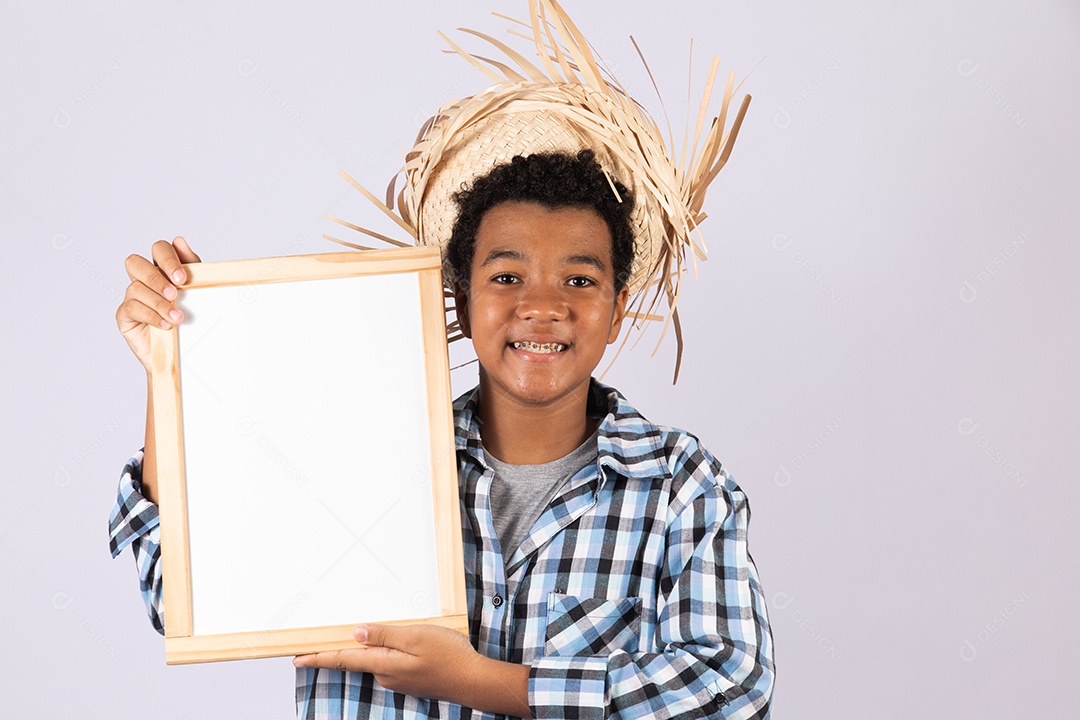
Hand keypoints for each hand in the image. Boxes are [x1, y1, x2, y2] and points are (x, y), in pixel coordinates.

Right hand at [116, 236, 200, 372]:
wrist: (183, 354)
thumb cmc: (190, 320)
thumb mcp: (197, 293)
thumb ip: (191, 267)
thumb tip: (179, 240)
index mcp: (162, 269)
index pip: (159, 249)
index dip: (168, 258)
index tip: (183, 278)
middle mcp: (144, 280)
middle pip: (135, 262)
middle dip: (156, 276)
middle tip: (175, 292)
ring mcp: (132, 297)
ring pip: (136, 287)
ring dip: (159, 302)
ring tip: (177, 317)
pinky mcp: (125, 316)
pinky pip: (131, 308)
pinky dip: (151, 316)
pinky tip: (166, 325)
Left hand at [294, 624, 483, 703]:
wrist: (473, 680)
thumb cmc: (448, 656)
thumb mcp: (415, 636)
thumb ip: (384, 635)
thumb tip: (356, 633)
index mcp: (384, 664)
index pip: (343, 659)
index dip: (319, 658)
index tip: (297, 658)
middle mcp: (386, 675)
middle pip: (358, 658)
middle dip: (342, 648)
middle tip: (320, 638)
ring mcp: (398, 679)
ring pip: (377, 658)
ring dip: (371, 647)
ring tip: (365, 632)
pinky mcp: (409, 678)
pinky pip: (391, 662)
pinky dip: (387, 651)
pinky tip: (398, 643)